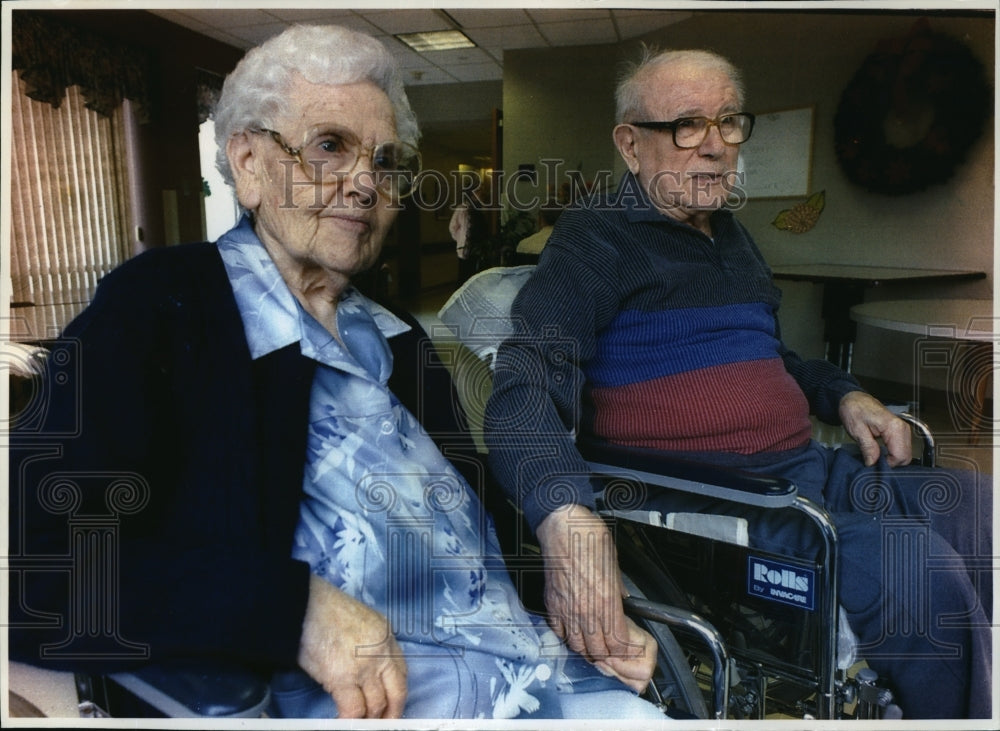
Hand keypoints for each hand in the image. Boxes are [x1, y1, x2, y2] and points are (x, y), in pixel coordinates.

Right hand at [297, 574, 407, 718]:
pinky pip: (354, 710)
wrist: (304, 605)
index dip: (397, 692)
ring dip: (368, 718)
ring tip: (360, 722)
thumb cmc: (322, 609)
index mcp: (386, 634)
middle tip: (383, 722)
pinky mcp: (344, 679)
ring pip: (376, 705)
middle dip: (391, 712)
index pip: (401, 670)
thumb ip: (368, 643)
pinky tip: (343, 721)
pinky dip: (350, 720)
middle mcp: (382, 651)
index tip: (392, 704)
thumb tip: (362, 667)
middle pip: (397, 691)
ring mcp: (365, 666)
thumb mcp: (358, 620)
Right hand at [536, 504, 655, 692]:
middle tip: (623, 660)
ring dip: (593, 655)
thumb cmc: (588, 536)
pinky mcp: (552, 603)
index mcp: (605, 600)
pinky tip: (577, 640)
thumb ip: (619, 589)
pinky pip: (560, 633)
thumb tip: (623, 603)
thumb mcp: (615, 563)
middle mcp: (585, 610)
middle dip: (614, 661)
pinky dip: (570, 641)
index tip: (637, 649)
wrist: (562, 524)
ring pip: (579, 647)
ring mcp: (566, 609)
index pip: (620, 643)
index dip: (631, 652)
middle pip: (600, 651)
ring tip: (601, 655)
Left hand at [838, 390, 911, 467]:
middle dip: (891, 463)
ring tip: (875, 454)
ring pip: (905, 454)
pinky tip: (880, 451)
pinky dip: (892, 453)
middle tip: (874, 460)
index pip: (900, 456)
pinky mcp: (900, 431)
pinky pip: (902, 448)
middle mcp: (903, 428)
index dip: (887, 464)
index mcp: (894, 427)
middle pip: (906, 457)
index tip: (874, 463)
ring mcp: (903, 430)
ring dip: (892, 458)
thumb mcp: (857, 430)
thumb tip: (873, 463)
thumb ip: (868, 447)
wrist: (854, 399)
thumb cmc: (854, 410)